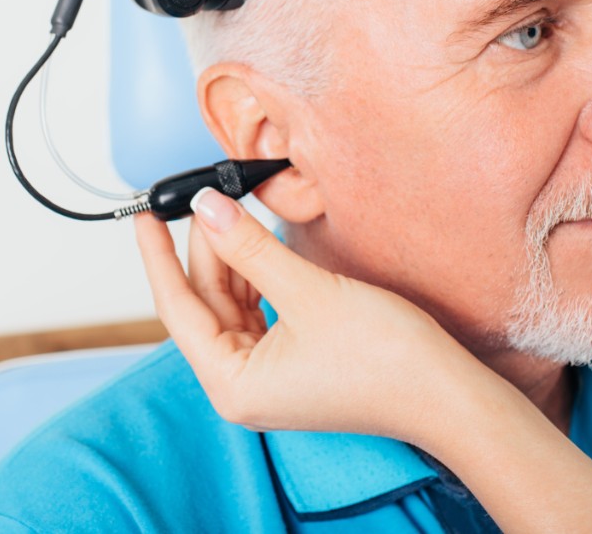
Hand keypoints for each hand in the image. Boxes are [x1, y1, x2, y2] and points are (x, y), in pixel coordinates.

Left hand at [134, 189, 591, 533]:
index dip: (158, 257)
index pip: (177, 308)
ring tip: (232, 210)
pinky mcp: (292, 363)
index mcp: (231, 384)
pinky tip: (258, 242)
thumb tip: (207, 209)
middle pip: (205, 304)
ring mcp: (267, 376)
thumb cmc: (386, 358)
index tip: (143, 216)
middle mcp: (241, 386)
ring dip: (233, 258)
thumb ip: (250, 247)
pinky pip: (258, 311)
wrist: (449, 393)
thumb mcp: (307, 290)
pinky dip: (256, 275)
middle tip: (206, 197)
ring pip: (231, 304)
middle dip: (205, 249)